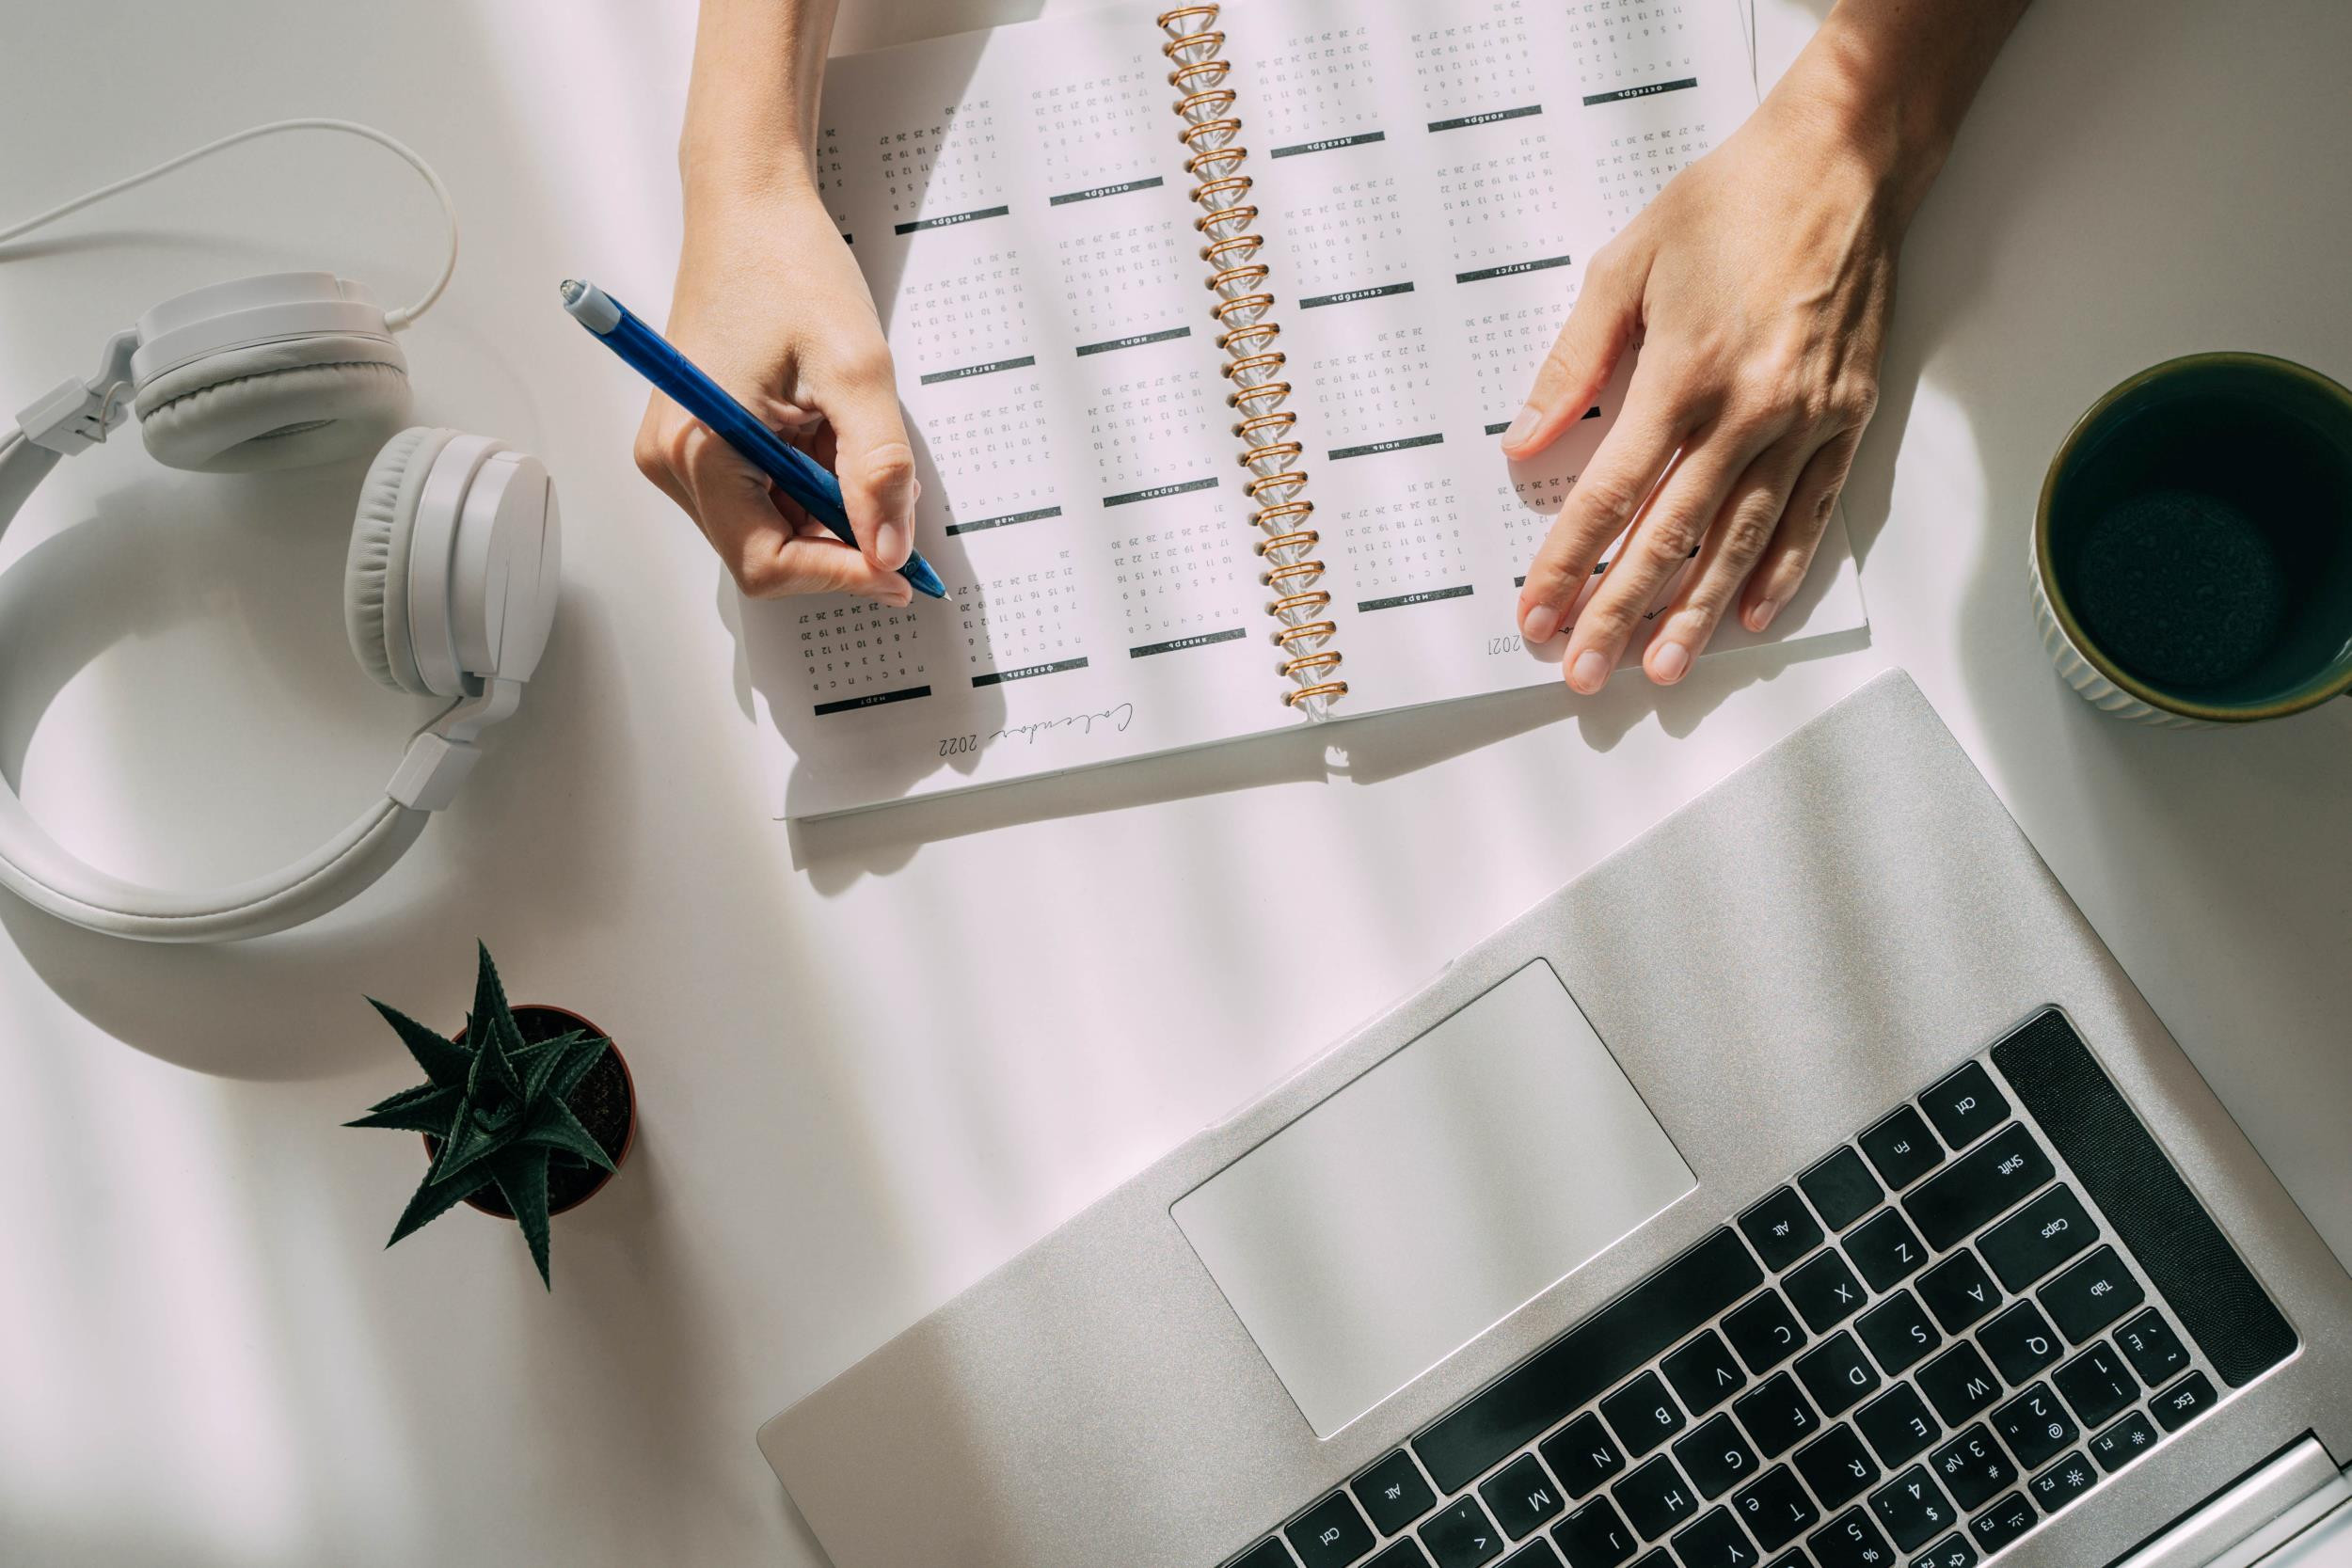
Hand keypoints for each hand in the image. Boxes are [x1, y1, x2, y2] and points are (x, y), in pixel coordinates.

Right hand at [632, 187, 916, 603]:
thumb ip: (877, 470)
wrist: (749, 206)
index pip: (767, 564)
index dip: (839, 576)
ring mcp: (681, 451)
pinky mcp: (697, 438)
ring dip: (826, 504)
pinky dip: (809, 480)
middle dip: (838, 537)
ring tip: (850, 433)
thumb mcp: (856, 369)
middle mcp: (672, 460)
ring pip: (770, 525)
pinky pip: (762, 491)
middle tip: (891, 493)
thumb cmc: (787, 263)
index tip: (900, 572)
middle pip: (767, 552)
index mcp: (698, 447)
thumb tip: (890, 551)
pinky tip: (827, 430)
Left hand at [1503, 92, 1898, 689]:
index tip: (1537, 612)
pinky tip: (1752, 612)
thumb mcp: (1625, 268)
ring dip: (1698, 611)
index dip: (1567, 562)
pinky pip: (1811, 510)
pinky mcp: (1847, 417)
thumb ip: (1572, 364)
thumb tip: (1524, 442)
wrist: (1841, 163)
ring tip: (1664, 667)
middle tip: (1586, 672)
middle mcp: (1746, 410)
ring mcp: (1804, 420)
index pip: (1610, 495)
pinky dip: (1781, 567)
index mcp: (1682, 375)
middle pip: (1671, 536)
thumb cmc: (1730, 204)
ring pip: (1742, 540)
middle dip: (1621, 611)